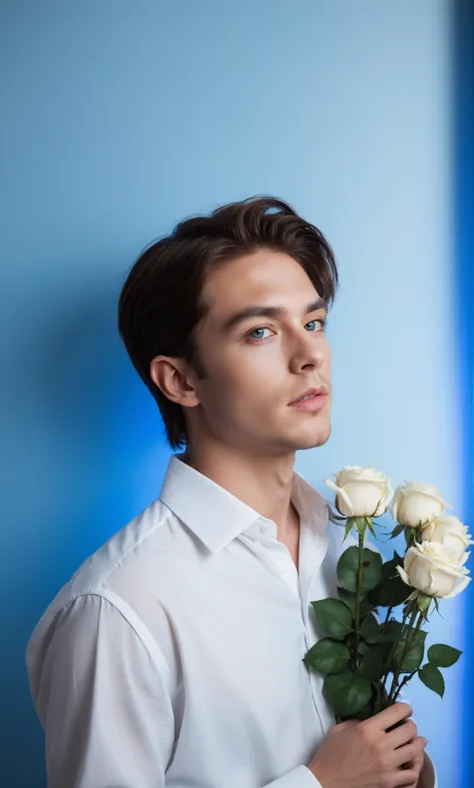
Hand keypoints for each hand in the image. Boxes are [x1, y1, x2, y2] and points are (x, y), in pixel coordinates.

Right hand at [307, 702, 426, 787]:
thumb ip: (356, 721)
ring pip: (415, 750)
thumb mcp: (338, 730)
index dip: (405, 708)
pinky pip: (412, 774)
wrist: (325, 783)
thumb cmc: (329, 756)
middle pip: (409, 730)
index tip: (406, 710)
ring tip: (418, 741)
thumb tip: (370, 720)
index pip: (396, 712)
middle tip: (409, 726)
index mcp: (368, 729)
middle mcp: (381, 745)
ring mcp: (387, 765)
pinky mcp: (389, 783)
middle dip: (411, 725)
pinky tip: (411, 763)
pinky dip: (414, 767)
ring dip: (418, 744)